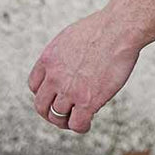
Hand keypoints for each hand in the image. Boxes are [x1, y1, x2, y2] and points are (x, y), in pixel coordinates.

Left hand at [27, 7, 140, 132]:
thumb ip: (63, 54)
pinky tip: (88, 123)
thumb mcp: (71, 36)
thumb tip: (68, 64)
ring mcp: (70, 90)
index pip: (34, 86)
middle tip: (62, 114)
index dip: (44, 93)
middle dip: (50, 112)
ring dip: (67, 121)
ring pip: (58, 117)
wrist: (120, 28)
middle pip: (42, 106)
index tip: (55, 95)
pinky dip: (81, 127)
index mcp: (49, 59)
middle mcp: (55, 77)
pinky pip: (77, 124)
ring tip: (78, 118)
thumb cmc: (104, 27)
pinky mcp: (88, 101)